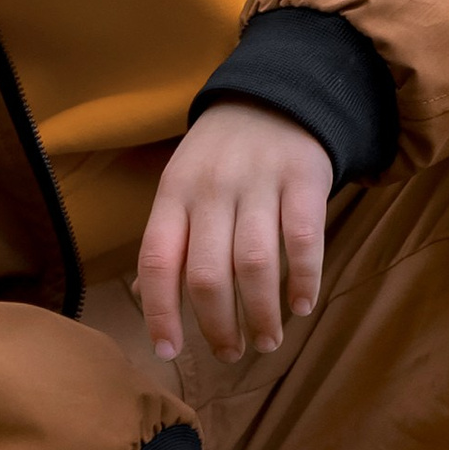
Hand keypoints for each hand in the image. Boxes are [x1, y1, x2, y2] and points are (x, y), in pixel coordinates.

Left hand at [138, 101, 331, 363]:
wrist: (276, 96)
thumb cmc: (220, 157)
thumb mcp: (182, 185)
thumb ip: (169, 240)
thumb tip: (145, 301)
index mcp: (174, 193)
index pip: (158, 261)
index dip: (160, 313)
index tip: (170, 351)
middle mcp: (212, 188)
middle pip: (208, 275)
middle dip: (218, 326)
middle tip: (231, 353)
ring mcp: (259, 182)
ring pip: (254, 265)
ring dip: (261, 315)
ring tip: (268, 341)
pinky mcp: (303, 178)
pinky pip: (303, 240)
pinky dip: (303, 280)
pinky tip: (301, 306)